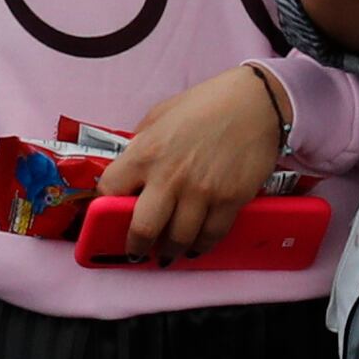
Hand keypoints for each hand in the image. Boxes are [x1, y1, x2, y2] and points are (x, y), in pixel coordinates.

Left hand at [99, 66, 286, 259]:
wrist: (254, 104)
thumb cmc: (204, 105)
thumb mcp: (159, 116)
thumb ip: (141, 144)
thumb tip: (131, 169)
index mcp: (145, 152)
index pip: (109, 189)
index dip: (103, 204)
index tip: (106, 213)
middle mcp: (170, 176)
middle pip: (144, 228)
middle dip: (136, 246)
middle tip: (135, 252)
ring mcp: (202, 192)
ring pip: (179, 239)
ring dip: (170, 252)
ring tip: (166, 255)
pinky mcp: (230, 200)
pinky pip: (211, 235)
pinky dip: (201, 247)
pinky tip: (195, 248)